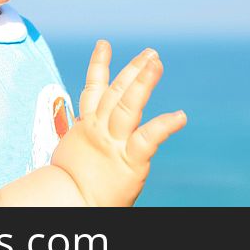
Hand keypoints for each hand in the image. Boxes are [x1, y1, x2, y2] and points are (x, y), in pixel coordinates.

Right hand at [50, 40, 186, 205]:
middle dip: (133, 70)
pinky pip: (148, 139)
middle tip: (151, 53)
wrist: (69, 205)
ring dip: (142, 82)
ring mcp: (114, 142)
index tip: (104, 44)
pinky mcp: (130, 161)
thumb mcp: (76, 152)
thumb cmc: (71, 186)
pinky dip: (164, 126)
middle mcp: (100, 129)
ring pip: (128, 105)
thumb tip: (82, 124)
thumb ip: (84, 134)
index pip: (93, 89)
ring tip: (156, 63)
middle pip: (116, 92)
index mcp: (88, 126)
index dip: (99, 65)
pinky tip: (180, 116)